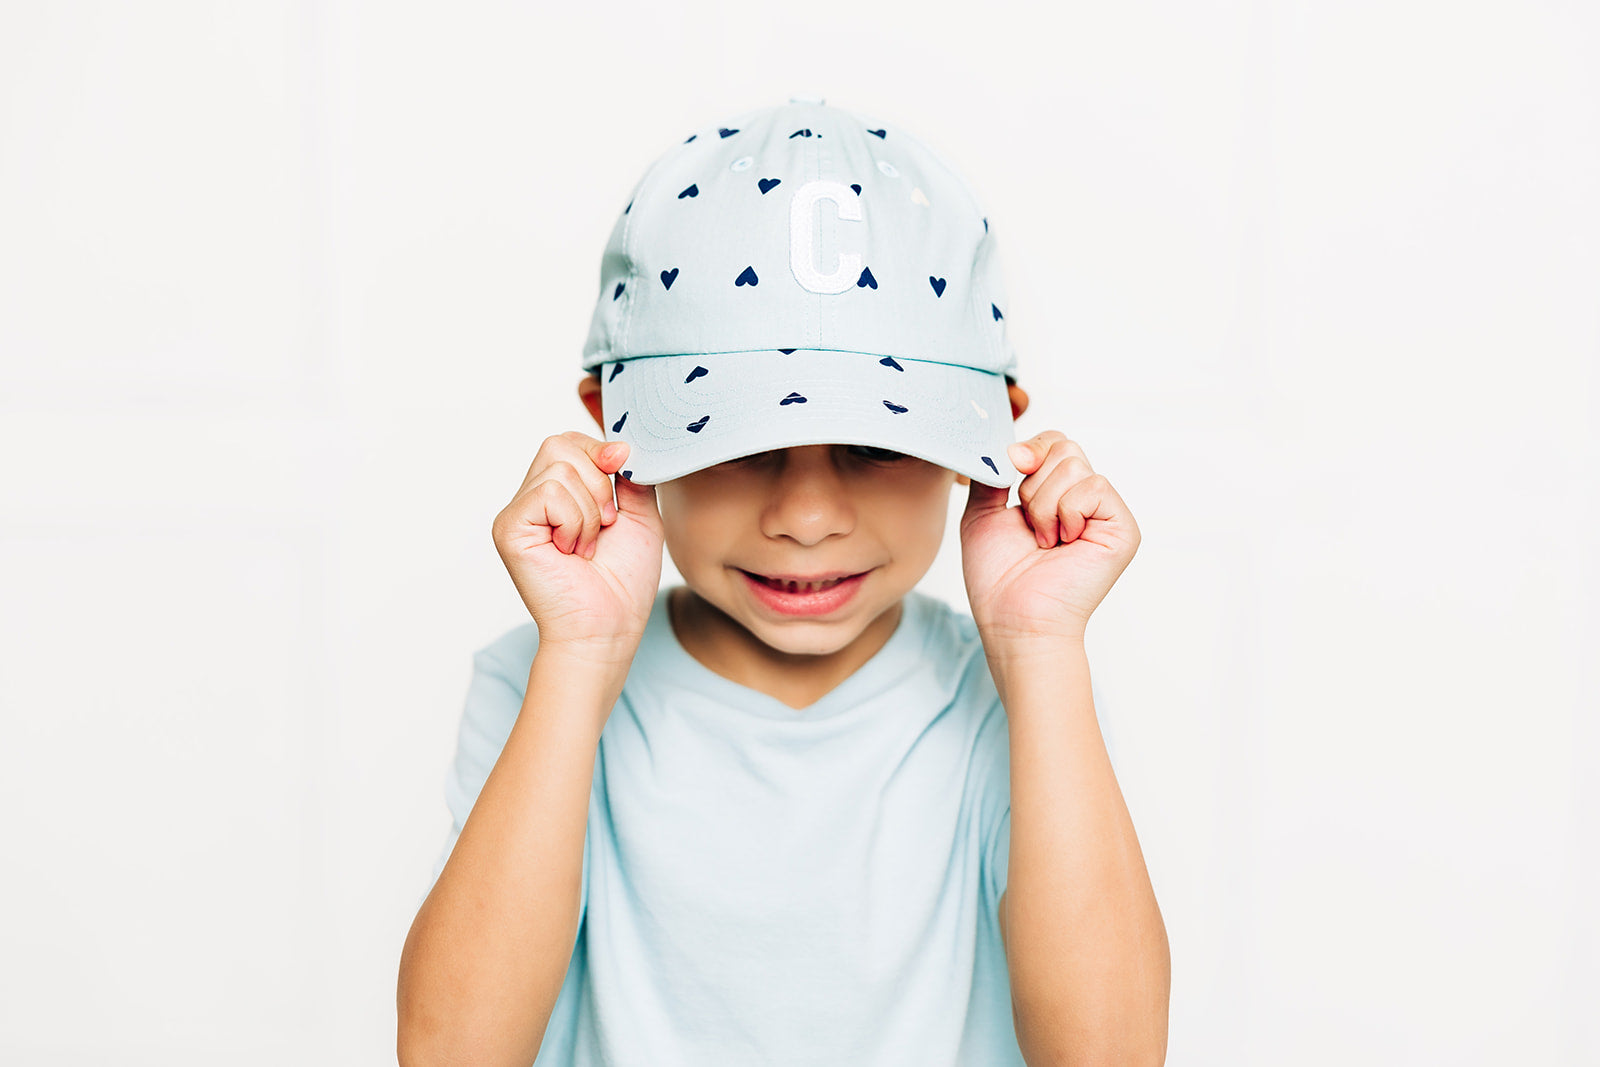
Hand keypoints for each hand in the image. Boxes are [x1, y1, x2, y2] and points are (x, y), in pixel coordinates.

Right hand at [491, 432, 663, 662]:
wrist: (607, 628)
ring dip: (589, 512)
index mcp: (561, 495)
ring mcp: (518, 513)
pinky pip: (548, 493)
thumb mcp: (640, 517)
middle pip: (561, 445)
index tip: (623, 469)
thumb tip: (619, 446)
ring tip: (586, 547)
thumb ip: (630, 479)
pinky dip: (573, 522)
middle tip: (604, 526)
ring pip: (559, 470)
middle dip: (599, 483)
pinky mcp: (510, 527)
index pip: (570, 442)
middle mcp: (533, 500)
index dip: (599, 450)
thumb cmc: (623, 583)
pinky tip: (570, 552)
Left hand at [959, 431, 1140, 647]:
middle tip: (1030, 527)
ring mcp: (1105, 513)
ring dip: (1043, 506)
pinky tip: (1063, 544)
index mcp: (1055, 494)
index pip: (1053, 443)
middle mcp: (1083, 500)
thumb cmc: (999, 579)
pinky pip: (1093, 487)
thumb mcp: (982, 513)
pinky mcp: (1122, 528)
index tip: (1012, 465)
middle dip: (1032, 485)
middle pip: (1064, 447)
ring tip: (1045, 541)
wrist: (1014, 619)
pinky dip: (1066, 514)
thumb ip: (992, 474)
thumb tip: (1009, 446)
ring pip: (1074, 466)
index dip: (1031, 449)